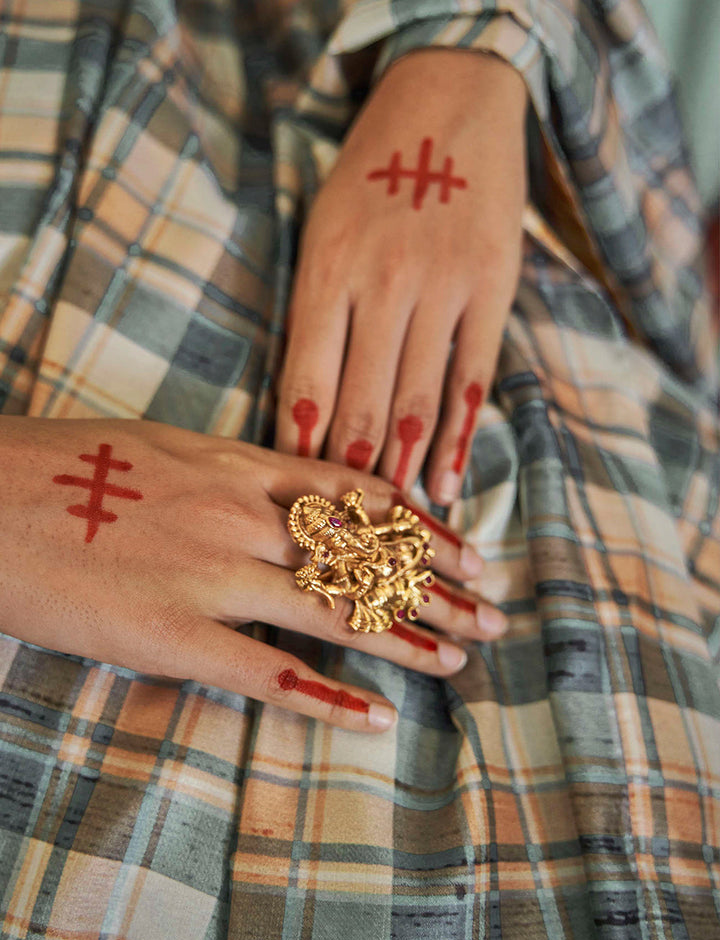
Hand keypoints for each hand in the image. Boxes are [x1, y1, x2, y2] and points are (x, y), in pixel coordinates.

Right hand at [0, 418, 507, 731]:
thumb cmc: (65, 466)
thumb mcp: (165, 447)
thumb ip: (234, 475)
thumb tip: (287, 496)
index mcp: (238, 466)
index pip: (359, 496)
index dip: (425, 526)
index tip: (472, 549)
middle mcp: (240, 516)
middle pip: (364, 556)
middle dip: (439, 586)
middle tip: (495, 611)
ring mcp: (209, 574)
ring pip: (333, 609)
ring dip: (406, 639)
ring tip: (460, 660)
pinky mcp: (169, 633)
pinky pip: (264, 670)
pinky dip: (325, 698)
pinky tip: (373, 719)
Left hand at [275, 49, 525, 503]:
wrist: (448, 105)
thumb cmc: (368, 180)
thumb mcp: (320, 234)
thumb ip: (315, 317)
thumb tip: (305, 411)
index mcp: (324, 273)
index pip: (306, 384)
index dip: (300, 451)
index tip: (295, 501)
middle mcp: (381, 284)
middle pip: (361, 405)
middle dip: (350, 478)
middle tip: (342, 538)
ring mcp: (441, 288)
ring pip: (417, 401)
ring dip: (403, 471)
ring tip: (393, 529)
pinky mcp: (490, 290)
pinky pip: (472, 379)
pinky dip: (459, 439)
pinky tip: (448, 484)